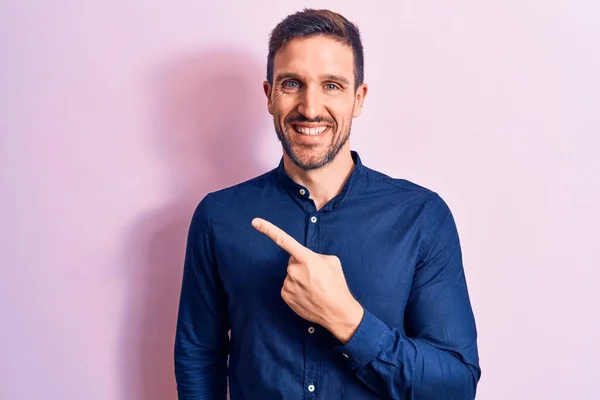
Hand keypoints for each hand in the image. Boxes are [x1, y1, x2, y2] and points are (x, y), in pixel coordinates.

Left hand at [252, 217, 363, 342]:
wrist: (337, 312)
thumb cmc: (337, 285)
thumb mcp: (332, 262)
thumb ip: (315, 255)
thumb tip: (306, 259)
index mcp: (306, 258)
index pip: (284, 240)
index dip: (268, 230)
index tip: (255, 222)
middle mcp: (294, 270)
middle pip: (293, 261)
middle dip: (302, 265)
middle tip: (316, 276)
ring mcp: (288, 284)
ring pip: (291, 275)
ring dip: (300, 278)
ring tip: (314, 287)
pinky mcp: (285, 295)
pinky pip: (288, 286)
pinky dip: (296, 289)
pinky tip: (308, 294)